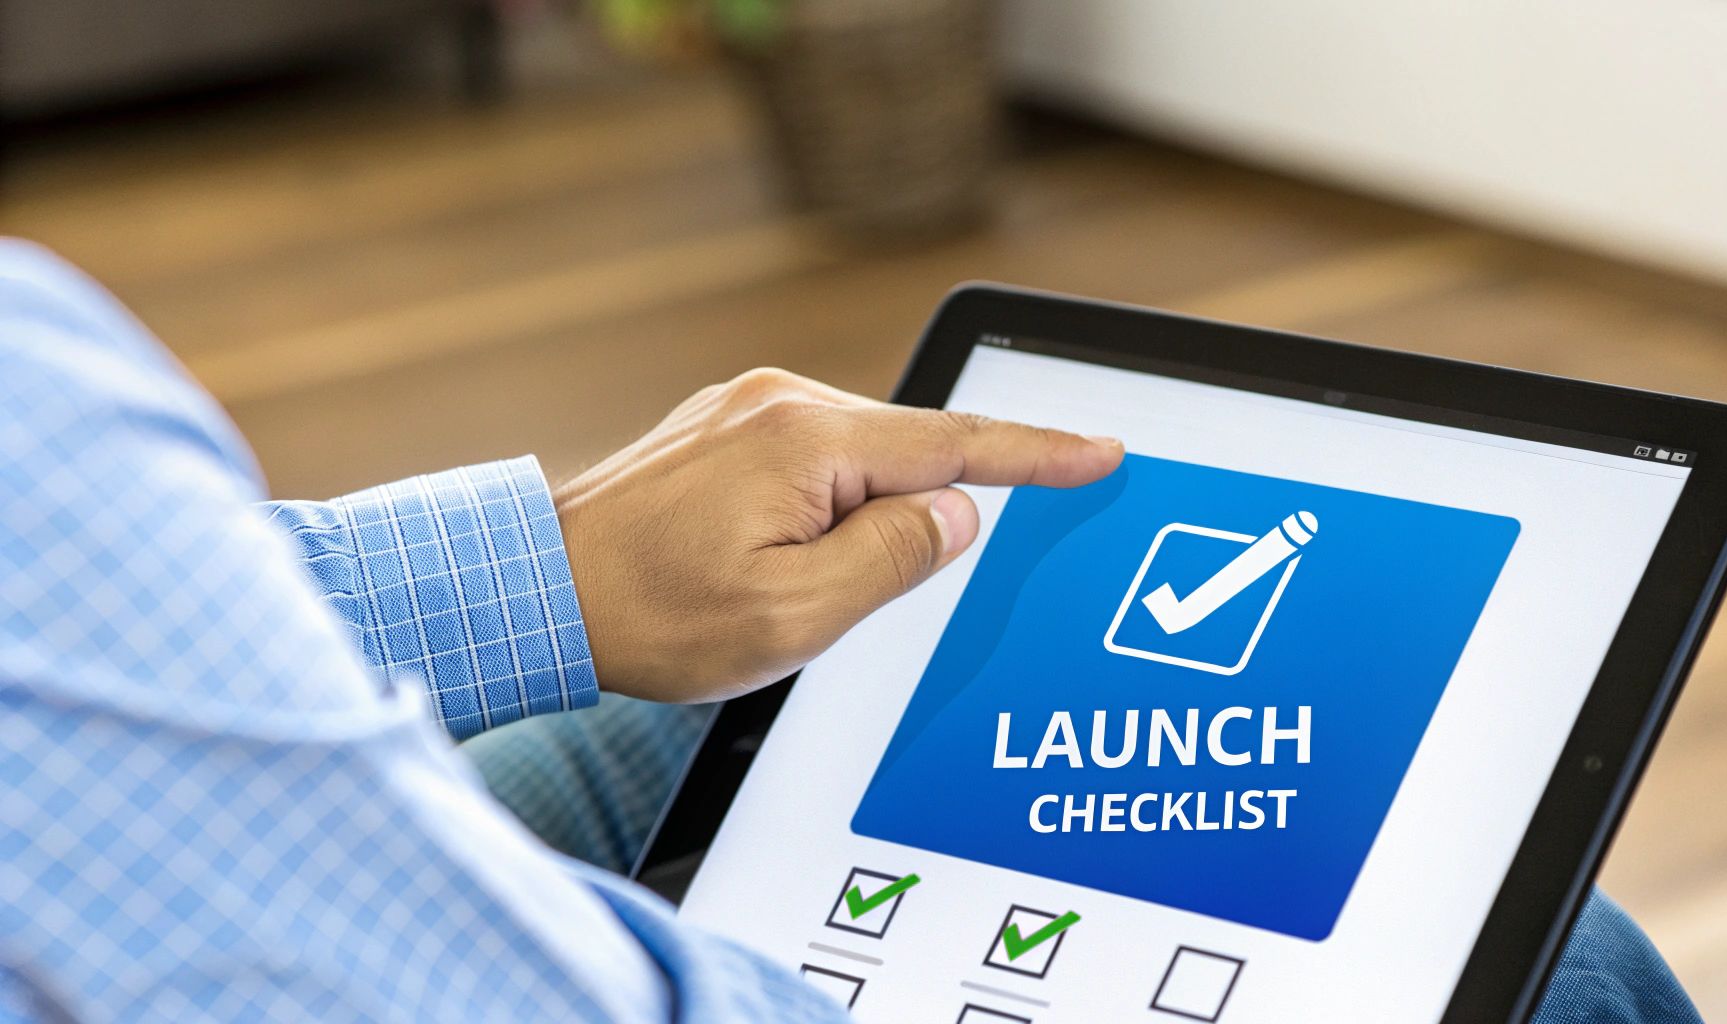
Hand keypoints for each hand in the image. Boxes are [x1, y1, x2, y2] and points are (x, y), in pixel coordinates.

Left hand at [552, 368, 1123, 702]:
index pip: (956, 445)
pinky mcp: (724, 429)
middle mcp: (780, 402)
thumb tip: (957, 514)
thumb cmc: (651, 615)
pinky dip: (824, 508)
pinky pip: (812, 462)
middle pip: (903, 456)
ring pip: (856, 464)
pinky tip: (772, 561)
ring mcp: (747, 409)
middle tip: (840, 596)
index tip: (1102, 452)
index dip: (1039, 455)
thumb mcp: (793, 618)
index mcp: (807, 440)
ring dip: (855, 527)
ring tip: (777, 595)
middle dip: (911, 526)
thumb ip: (892, 560)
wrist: (532, 591)